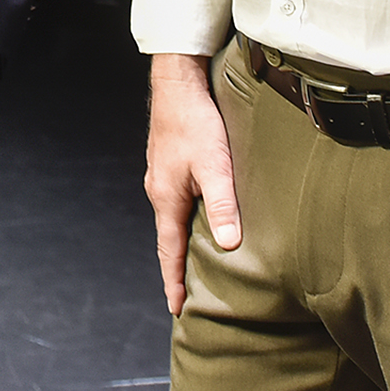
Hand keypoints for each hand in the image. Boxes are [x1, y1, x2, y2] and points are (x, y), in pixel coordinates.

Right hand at [146, 54, 241, 313]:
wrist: (178, 82)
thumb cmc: (195, 121)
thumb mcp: (214, 165)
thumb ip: (223, 204)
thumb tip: (229, 245)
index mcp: (166, 198)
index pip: (169, 251)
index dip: (174, 281)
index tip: (177, 308)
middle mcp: (160, 191)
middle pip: (169, 238)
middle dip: (177, 268)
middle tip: (188, 296)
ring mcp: (163, 177)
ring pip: (174, 219)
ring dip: (183, 243)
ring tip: (197, 264)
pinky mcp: (171, 165)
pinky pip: (178, 202)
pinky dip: (187, 221)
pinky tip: (202, 220)